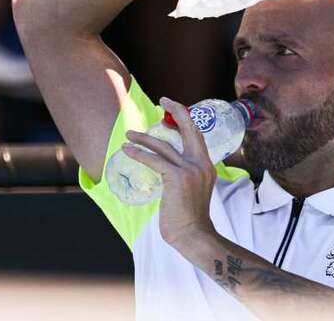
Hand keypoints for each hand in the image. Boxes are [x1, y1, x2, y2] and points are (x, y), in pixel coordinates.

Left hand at [123, 97, 217, 246]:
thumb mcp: (192, 190)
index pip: (196, 134)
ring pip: (163, 145)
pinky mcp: (177, 177)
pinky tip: (127, 150)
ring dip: (143, 138)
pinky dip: (138, 153)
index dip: (185, 118)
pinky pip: (154, 160)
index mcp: (206, 165)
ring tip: (128, 134)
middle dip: (175, 110)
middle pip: (189, 128)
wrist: (194, 234)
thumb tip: (167, 167)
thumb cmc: (188, 217)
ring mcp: (190, 169)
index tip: (172, 108)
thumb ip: (185, 175)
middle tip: (162, 99)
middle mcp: (201, 163)